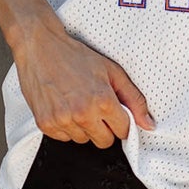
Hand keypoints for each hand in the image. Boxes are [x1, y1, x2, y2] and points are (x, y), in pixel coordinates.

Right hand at [13, 14, 154, 147]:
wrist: (39, 47)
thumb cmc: (74, 56)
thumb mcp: (112, 71)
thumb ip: (134, 99)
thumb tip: (148, 124)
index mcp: (102, 101)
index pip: (123, 131)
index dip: (120, 121)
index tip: (113, 113)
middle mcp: (82, 114)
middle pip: (104, 141)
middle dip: (104, 128)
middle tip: (94, 107)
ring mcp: (62, 120)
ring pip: (83, 140)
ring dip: (83, 127)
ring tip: (75, 103)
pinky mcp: (45, 124)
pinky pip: (63, 138)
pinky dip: (65, 126)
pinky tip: (63, 107)